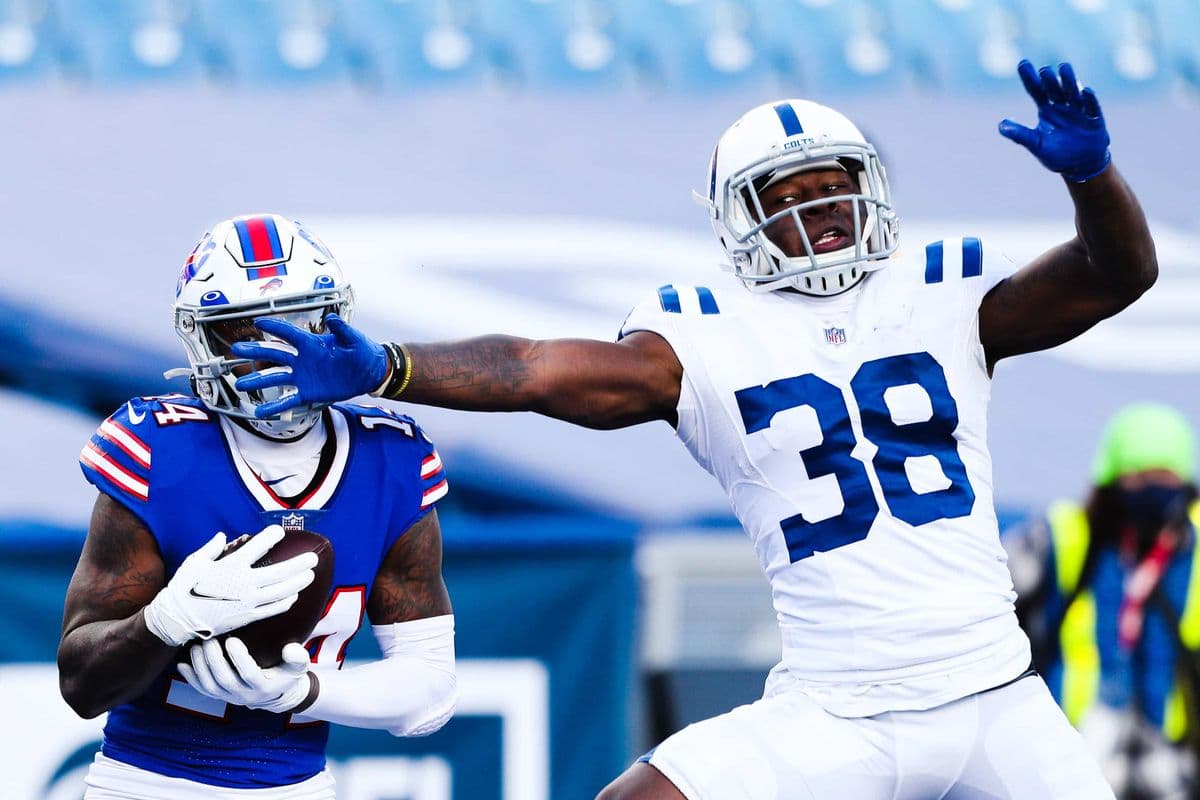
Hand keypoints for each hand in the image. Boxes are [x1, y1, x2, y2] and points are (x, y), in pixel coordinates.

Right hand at [142, 525, 316, 646]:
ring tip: (310, 576)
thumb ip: (212, 547)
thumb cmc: (185, 587)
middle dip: (298, 564)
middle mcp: (243, 583)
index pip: (258, 546)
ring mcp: (247, 602)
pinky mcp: (246, 617)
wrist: (177, 620)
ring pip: (280, 592)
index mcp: (231, 566)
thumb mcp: (195, 561)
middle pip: (279, 572)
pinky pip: (271, 610)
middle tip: (313, 558)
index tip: (280, 531)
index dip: (272, 536)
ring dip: (298, 583)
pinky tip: (294, 597)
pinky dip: (285, 603)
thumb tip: (223, 536)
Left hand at [178, 638, 315, 713]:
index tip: (232, 639)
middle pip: (224, 679)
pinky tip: (182, 665)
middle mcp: (244, 695)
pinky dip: (191, 679)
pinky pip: (202, 690)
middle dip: (213, 659)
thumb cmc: (287, 673)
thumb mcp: (299, 666)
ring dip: (200, 667)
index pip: (249, 674)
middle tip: (208, 639)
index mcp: (263, 687)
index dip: (239, 658)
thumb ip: (298, 657)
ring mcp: (230, 697)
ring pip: (210, 686)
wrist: (276, 694)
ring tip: (196, 647)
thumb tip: (289, 649)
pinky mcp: (220, 696)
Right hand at [232, 314, 389, 417]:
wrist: (369, 373)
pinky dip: (274, 406)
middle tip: (236, 349)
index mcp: (311, 344)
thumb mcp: (354, 340)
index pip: (289, 333)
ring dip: (258, 381)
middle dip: (255, 351)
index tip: (258, 321)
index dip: (274, 326)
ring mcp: (303, 376)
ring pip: (276, 378)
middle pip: (274, 354)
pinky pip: (288, 400)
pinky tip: (260, 411)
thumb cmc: (361, 351)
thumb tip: (332, 319)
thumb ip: (342, 330)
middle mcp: (302, 359)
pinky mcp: (308, 392)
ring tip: (240, 384)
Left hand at [999, 60, 1110, 181]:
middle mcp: (1062, 106)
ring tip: (1063, 68)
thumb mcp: (1036, 145)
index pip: (1036, 91)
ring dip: (1069, 81)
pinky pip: (1092, 108)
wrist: (1081, 165)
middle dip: (1050, 80)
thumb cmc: (1057, 153)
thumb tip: (1000, 126)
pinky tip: (1085, 91)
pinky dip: (1089, 99)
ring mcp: (1079, 111)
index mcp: (1047, 110)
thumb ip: (1020, 135)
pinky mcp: (1095, 120)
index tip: (1022, 63)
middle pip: (1055, 89)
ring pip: (1073, 93)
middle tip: (1044, 71)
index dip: (1029, 78)